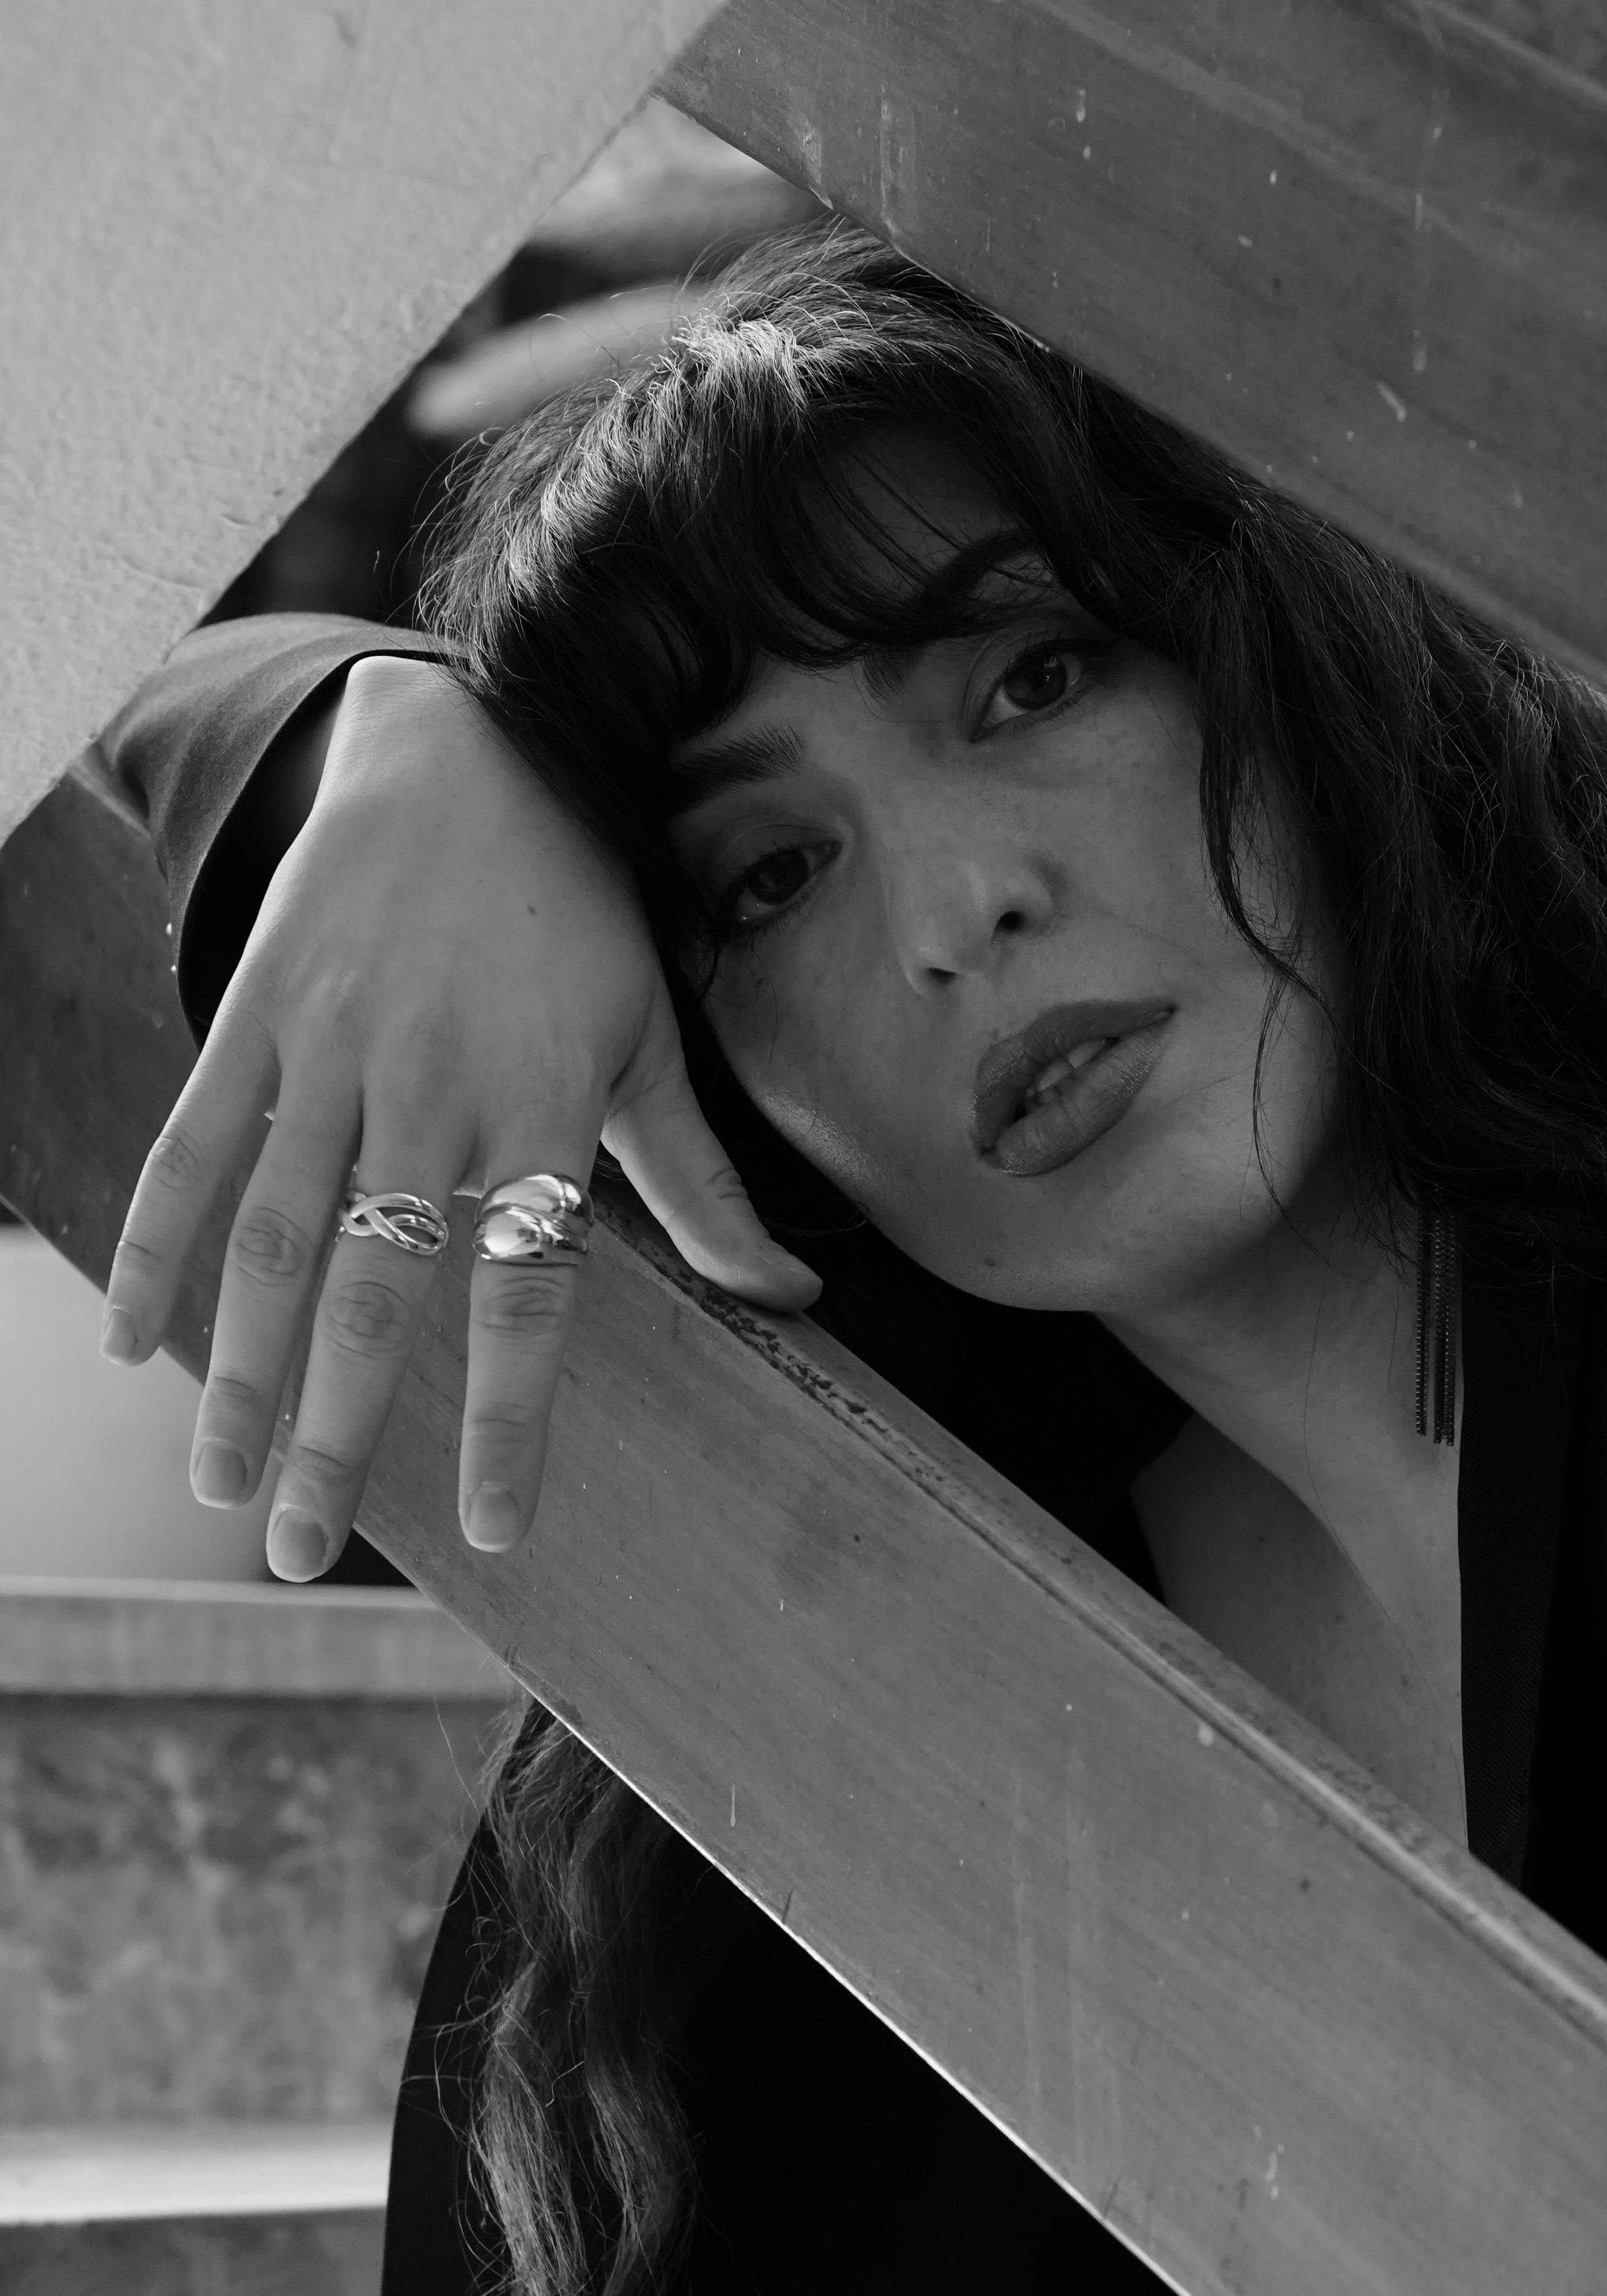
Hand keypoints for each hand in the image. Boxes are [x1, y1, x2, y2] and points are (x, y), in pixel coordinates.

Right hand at [100, 654, 817, 1576]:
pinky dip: (151, 1240)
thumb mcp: (655, 1037)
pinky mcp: (258, 1010)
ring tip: (220, 1484)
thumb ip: (701, 1184)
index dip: (510, 1419)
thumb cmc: (578, 910)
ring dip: (238, 1375)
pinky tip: (122, 1342)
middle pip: (376, 1295)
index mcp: (541, 1109)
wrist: (465, 746)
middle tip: (300, 1549)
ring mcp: (333, 1050)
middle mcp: (432, 1090)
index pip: (526, 1297)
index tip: (496, 1531)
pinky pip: (194, 1143)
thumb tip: (795, 1300)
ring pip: (275, 1242)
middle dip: (335, 1436)